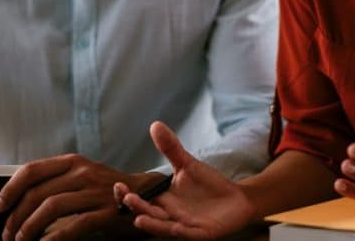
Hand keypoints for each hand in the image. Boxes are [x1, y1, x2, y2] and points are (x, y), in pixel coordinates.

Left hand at [0, 153, 152, 240]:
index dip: (10, 189)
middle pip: (38, 193)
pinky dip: (54, 238)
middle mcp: (82, 172)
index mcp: (72, 162)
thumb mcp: (82, 176)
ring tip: (21, 240)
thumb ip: (57, 182)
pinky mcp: (106, 212)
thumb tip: (21, 199)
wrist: (148, 195)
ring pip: (51, 208)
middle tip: (7, 233)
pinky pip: (74, 225)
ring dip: (30, 227)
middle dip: (16, 216)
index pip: (32, 170)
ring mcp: (95, 192)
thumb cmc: (106, 189)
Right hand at [114, 121, 254, 238]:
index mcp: (164, 200)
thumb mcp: (188, 164)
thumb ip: (171, 148)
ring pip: (165, 228)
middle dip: (137, 207)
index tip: (119, 185)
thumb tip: (155, 124)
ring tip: (139, 219)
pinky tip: (175, 227)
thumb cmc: (208, 184)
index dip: (127, 195)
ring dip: (152, 225)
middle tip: (127, 198)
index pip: (141, 200)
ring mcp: (185, 225)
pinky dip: (181, 232)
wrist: (236, 198)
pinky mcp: (201, 233)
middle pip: (149, 214)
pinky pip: (189, 235)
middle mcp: (170, 215)